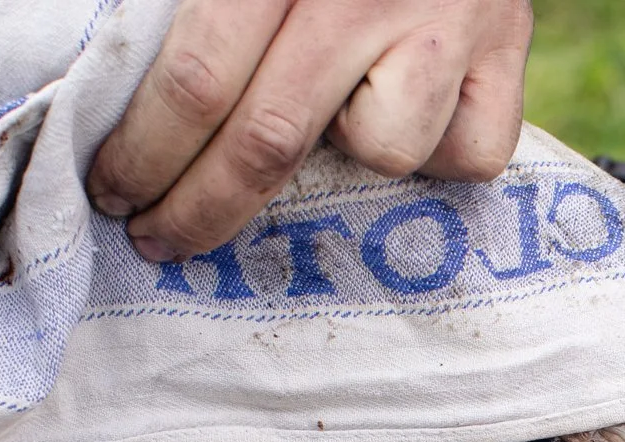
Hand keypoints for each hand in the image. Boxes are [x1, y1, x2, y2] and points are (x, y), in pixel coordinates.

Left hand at [86, 0, 532, 263]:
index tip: (114, 191)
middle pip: (269, 141)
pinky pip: (465, 154)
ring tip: (335, 106)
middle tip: (159, 235)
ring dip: (345, 152)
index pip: (198, 80)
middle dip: (201, 207)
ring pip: (380, 152)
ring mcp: (448, 25)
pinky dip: (436, 151)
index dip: (145, 151)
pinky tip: (415, 104)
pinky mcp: (510, 51)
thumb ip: (194, 1)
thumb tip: (117, 88)